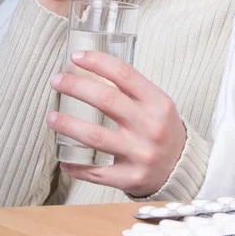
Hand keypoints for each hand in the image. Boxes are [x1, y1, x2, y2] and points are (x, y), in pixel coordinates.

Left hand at [47, 51, 186, 196]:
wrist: (182, 167)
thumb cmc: (162, 129)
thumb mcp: (157, 104)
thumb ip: (130, 90)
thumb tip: (88, 70)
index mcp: (158, 103)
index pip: (124, 75)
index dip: (97, 62)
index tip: (76, 57)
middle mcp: (150, 126)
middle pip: (106, 100)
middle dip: (75, 87)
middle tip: (57, 81)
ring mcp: (140, 153)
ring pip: (95, 136)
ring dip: (68, 125)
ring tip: (51, 118)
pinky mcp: (131, 178)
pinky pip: (96, 172)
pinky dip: (76, 165)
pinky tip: (64, 158)